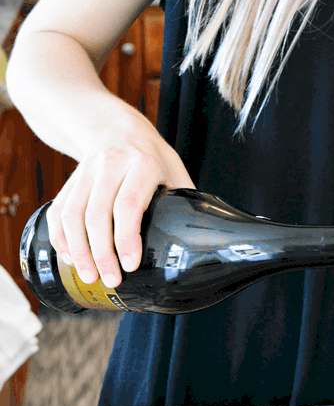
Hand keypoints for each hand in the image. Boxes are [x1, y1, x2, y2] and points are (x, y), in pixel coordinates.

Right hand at [46, 114, 195, 287]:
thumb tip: (202, 238)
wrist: (114, 126)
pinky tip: (71, 257)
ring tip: (89, 276)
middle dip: (101, 252)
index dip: (127, 237)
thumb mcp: (174, 170)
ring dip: (78, 249)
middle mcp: (110, 165)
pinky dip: (61, 237)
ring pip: (73, 214)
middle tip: (111, 279)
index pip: (129, 204)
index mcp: (141, 164)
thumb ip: (185, 200)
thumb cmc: (151, 156)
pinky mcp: (70, 181)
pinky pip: (59, 211)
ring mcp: (86, 172)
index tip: (130, 265)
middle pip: (97, 214)